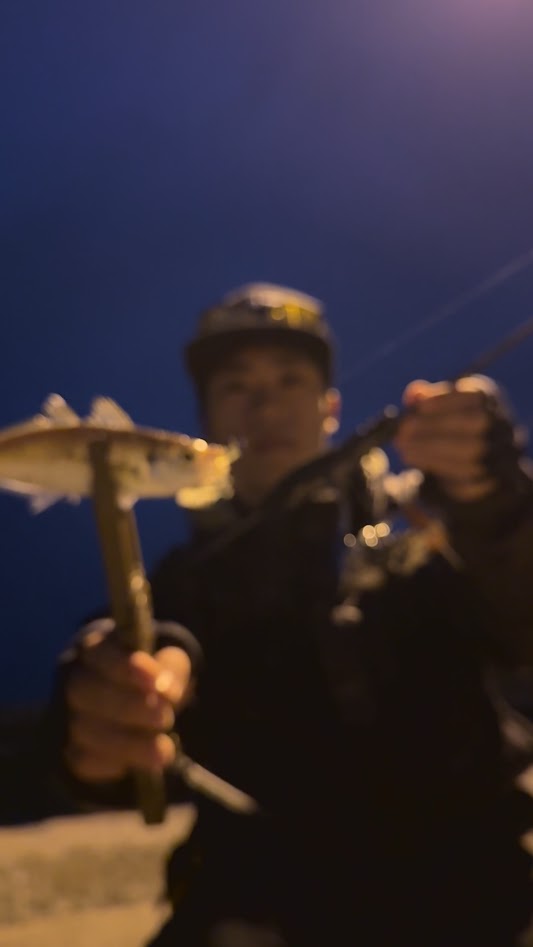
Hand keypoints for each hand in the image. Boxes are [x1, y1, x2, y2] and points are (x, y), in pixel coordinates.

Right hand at [65, 621, 192, 782]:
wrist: (139, 705)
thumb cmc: (153, 676)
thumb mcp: (167, 662)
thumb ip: (169, 668)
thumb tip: (166, 687)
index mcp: (96, 649)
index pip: (101, 653)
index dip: (127, 667)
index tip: (158, 681)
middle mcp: (75, 680)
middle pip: (86, 691)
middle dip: (128, 706)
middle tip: (165, 718)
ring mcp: (68, 716)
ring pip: (85, 729)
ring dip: (127, 743)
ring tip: (164, 751)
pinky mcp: (72, 750)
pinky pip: (83, 760)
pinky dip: (112, 764)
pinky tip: (140, 764)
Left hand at [394, 377, 500, 502]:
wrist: (477, 454)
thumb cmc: (450, 421)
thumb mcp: (441, 404)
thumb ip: (427, 398)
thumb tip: (413, 394)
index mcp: (490, 400)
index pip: (476, 396)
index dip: (445, 400)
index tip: (418, 407)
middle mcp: (503, 425)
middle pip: (476, 424)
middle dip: (434, 427)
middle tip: (402, 432)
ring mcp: (502, 453)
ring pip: (471, 453)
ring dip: (431, 451)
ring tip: (404, 448)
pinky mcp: (494, 477)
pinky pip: (470, 476)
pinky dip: (440, 468)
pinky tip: (417, 461)